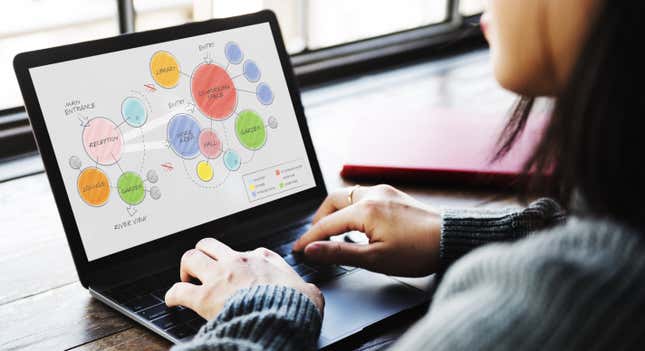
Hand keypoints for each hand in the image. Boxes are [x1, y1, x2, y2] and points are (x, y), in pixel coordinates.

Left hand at [165, 238, 323, 319]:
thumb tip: (310, 293)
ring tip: (186, 278)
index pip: (247, 251)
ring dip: (186, 268)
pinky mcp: (204, 297)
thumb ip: (305, 288)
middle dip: (203, 253)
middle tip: (203, 267)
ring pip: (191, 257)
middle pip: (209, 244)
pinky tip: (172, 300)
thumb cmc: (294, 306)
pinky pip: (178, 290)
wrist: (281, 318)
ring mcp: (219, 277)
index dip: (239, 261)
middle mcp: (237, 261)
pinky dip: (173, 294)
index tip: (238, 270)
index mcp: (262, 259)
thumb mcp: (308, 291)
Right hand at [293, 184, 440, 276]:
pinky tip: (356, 224)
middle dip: (319, 219)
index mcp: (365, 209)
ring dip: (335, 211)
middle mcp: (372, 194)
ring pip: (347, 195)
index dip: (309, 238)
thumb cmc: (419, 251)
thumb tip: (312, 250)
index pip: (326, 224)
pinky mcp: (393, 195)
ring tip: (333, 232)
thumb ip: (339, 252)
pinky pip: (362, 196)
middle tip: (314, 238)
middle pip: (332, 201)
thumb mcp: (375, 259)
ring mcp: (384, 192)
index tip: (298, 249)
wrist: (451, 239)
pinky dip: (351, 208)